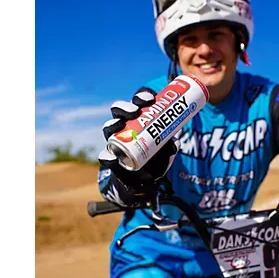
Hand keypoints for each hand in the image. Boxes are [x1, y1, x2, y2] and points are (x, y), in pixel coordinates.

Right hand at [98, 88, 178, 205]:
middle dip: (126, 107)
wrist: (145, 180)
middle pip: (120, 110)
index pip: (138, 103)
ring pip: (109, 126)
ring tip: (120, 124)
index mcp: (138, 118)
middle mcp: (124, 125)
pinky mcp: (110, 157)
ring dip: (114, 123)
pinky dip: (107, 156)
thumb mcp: (166, 150)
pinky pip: (105, 155)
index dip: (142, 97)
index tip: (151, 99)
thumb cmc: (156, 158)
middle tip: (135, 111)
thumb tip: (173, 144)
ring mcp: (115, 140)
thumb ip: (170, 146)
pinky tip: (112, 157)